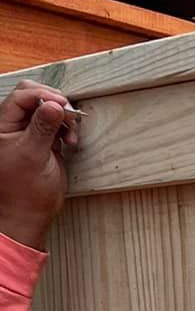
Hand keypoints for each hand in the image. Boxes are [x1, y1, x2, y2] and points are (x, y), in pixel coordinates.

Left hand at [0, 83, 78, 250]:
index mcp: (3, 125)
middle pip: (35, 98)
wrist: (29, 214)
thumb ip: (43, 127)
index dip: (43, 96)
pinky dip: (67, 130)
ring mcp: (30, 134)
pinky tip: (70, 142)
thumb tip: (53, 104)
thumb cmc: (23, 191)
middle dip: (55, 104)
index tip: (62, 105)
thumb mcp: (33, 154)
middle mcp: (15, 126)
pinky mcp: (44, 143)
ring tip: (71, 136)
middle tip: (69, 117)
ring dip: (64, 119)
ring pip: (49, 111)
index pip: (22, 96)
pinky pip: (57, 126)